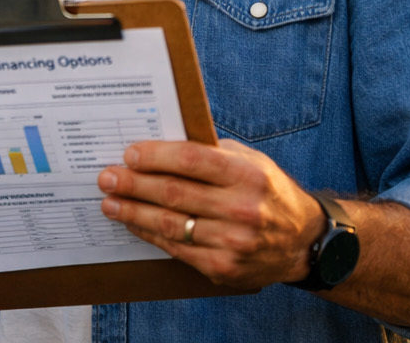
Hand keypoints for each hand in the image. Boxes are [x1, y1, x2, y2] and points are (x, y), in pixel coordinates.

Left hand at [98, 139, 324, 288]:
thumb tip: (159, 141)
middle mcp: (243, 209)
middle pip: (174, 193)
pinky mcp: (223, 268)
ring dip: (133, 212)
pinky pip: (177, 249)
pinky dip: (150, 234)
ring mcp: (233, 243)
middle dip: (133, 184)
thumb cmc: (267, 191)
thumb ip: (211, 152)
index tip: (129, 154)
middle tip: (107, 177)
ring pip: (171, 224)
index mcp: (248, 175)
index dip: (156, 156)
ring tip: (109, 202)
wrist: (302, 242)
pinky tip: (133, 222)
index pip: (192, 160)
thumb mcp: (250, 161)